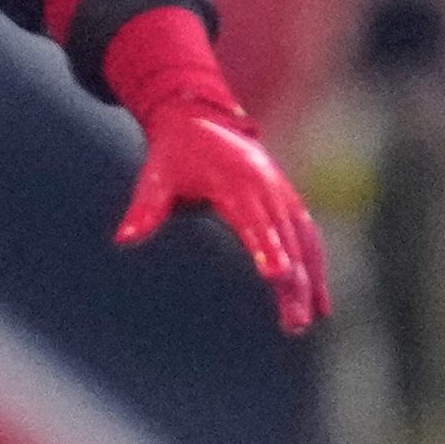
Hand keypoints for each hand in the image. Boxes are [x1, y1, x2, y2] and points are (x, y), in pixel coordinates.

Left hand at [117, 104, 327, 334]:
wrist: (202, 120)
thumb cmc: (175, 156)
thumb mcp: (156, 178)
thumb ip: (145, 210)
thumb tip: (124, 238)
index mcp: (236, 184)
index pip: (255, 222)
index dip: (267, 248)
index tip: (277, 277)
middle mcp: (267, 189)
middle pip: (287, 240)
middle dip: (293, 282)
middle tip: (293, 323)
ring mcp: (283, 194)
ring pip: (306, 241)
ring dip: (312, 281)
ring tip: (308, 320)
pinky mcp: (289, 201)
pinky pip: (308, 236)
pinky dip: (317, 266)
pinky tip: (320, 303)